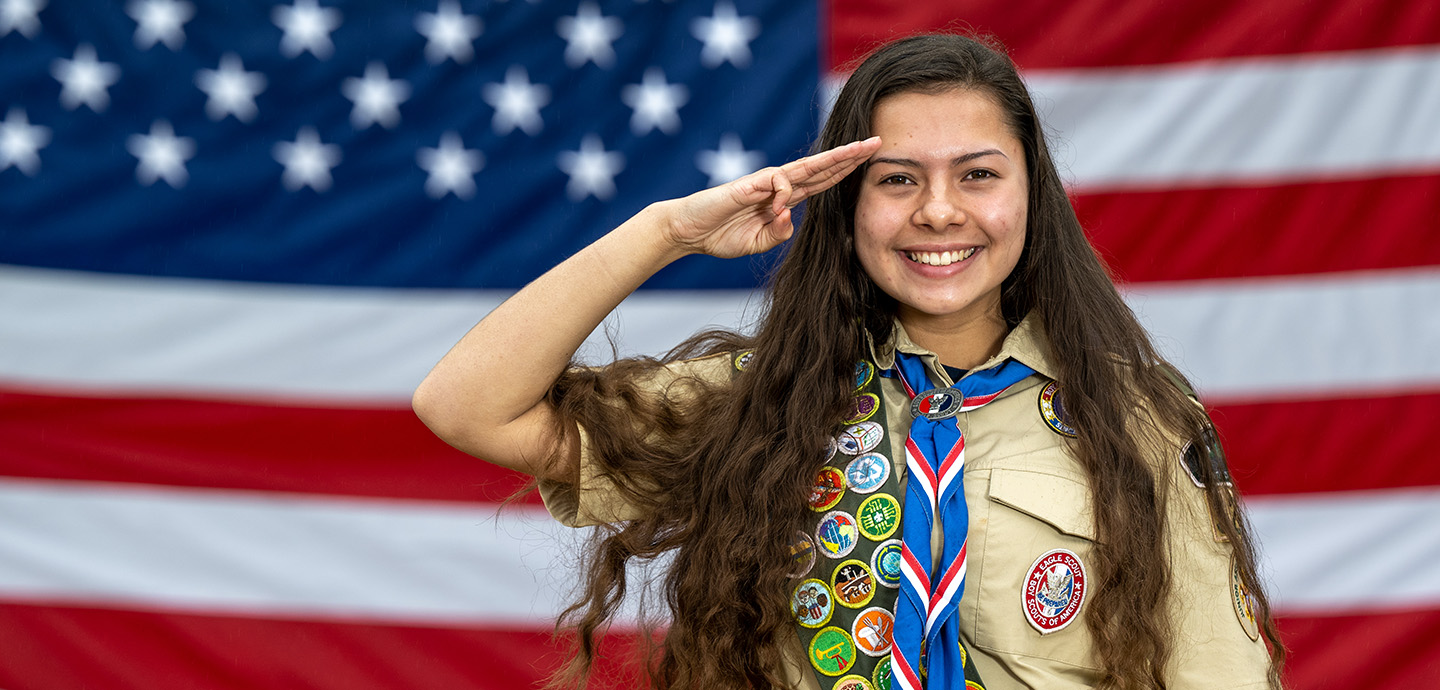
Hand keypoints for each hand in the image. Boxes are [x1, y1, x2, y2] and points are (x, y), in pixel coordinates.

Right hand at [661, 137, 881, 258]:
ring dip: (834, 157)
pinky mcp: (749, 183)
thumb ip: (778, 233)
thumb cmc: (721, 235)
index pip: (823, 181)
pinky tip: (776, 208)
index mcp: (785, 200)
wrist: (689, 231)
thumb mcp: (758, 243)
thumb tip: (788, 219)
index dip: (846, 171)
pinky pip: (777, 181)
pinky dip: (783, 194)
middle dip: (850, 155)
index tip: (870, 161)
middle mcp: (779, 186)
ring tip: (858, 150)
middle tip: (877, 141)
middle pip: (823, 167)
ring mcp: (765, 182)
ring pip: (807, 166)